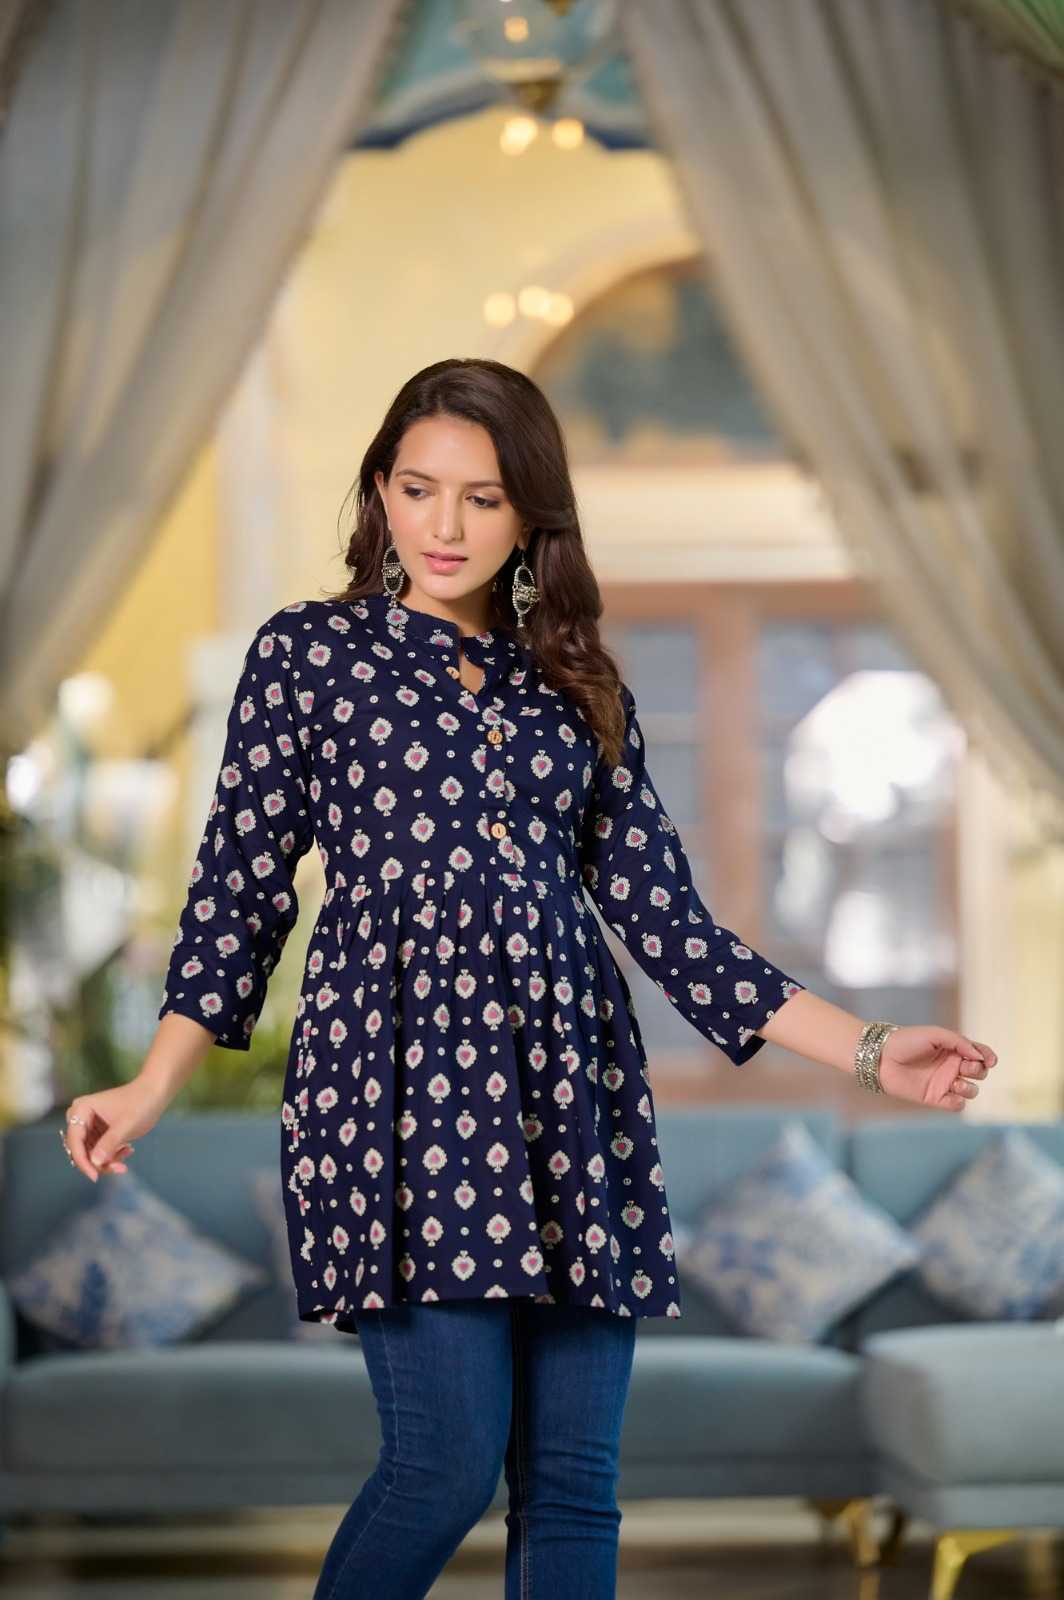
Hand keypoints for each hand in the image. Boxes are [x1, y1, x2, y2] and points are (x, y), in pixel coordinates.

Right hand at [59, 1079, 168, 1182]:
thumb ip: (109, 1144)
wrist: (155, 1093)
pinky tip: (128, 1150)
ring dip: (107, 1159)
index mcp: (81, 1109)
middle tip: (119, 1168)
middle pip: (81, 1149)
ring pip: (90, 1152)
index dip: (83, 1161)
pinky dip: (112, 1154)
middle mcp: (80, 1116)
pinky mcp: (98, 1130)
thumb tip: (94, 1162)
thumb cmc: (141, 1104)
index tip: (95, 1177)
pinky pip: (99, 1149)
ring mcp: (89, 1123)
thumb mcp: (125, 1126)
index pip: (75, 1141)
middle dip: (98, 1162)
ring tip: (128, 1153)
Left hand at [876, 1026, 997, 1111]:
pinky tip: (950, 1093)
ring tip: (955, 1082)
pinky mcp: (935, 1098)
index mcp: (952, 1049)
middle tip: (964, 1066)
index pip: (979, 1053)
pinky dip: (959, 1101)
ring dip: (970, 1087)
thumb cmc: (906, 1041)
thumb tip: (980, 1056)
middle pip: (979, 1072)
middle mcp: (950, 1066)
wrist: (882, 1058)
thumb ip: (959, 1042)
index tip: (989, 1060)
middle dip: (979, 1070)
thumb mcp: (936, 1034)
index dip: (989, 1057)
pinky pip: (957, 1105)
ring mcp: (943, 1082)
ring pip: (971, 1090)